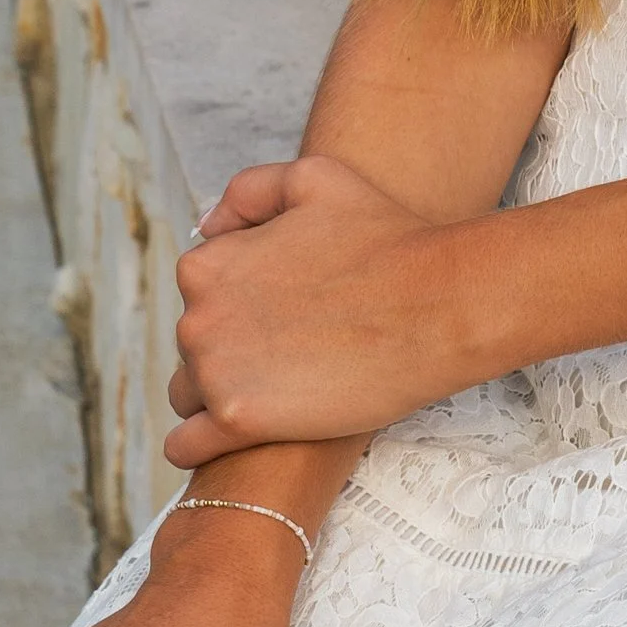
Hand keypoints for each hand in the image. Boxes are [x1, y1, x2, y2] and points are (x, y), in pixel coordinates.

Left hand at [164, 151, 469, 463]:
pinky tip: (239, 438)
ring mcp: (215, 373)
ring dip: (223, 395)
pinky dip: (201, 446)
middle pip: (194, 346)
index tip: (285, 312)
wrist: (438, 306)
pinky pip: (188, 447)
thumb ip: (248, 193)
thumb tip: (207, 228)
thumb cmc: (386, 238)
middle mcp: (197, 318)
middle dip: (234, 348)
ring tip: (281, 391)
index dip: (243, 303)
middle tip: (295, 350)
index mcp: (207, 265)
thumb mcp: (315, 179)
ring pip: (191, 395)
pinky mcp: (238, 422)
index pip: (200, 295)